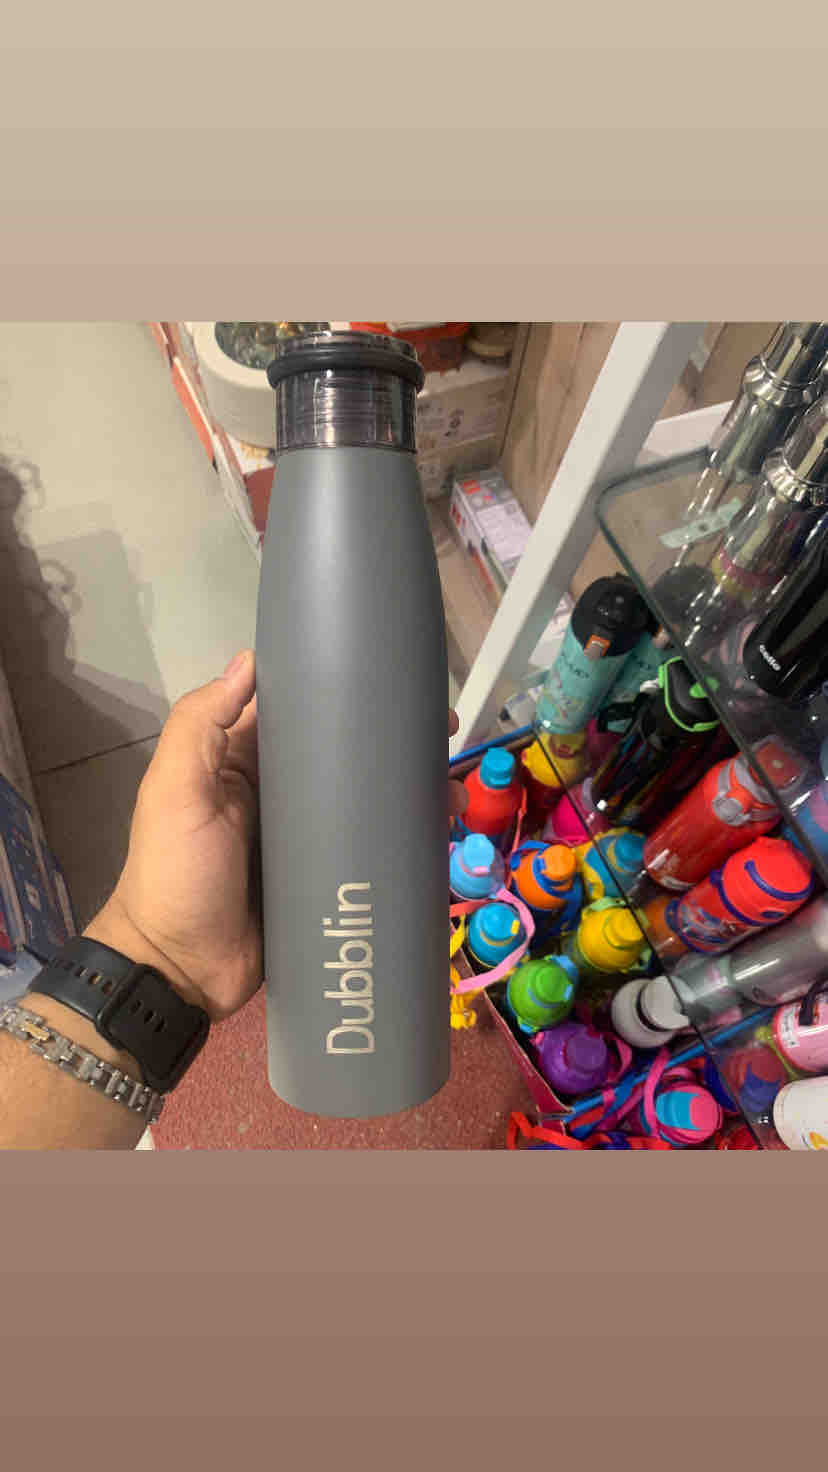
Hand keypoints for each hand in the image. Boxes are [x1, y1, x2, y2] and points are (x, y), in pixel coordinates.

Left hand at [88, 652, 468, 1021]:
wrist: (179, 973)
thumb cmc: (175, 873)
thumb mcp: (175, 792)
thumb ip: (200, 726)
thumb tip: (249, 660)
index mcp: (242, 763)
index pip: (300, 713)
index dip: (346, 692)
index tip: (395, 680)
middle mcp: (280, 795)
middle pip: (348, 757)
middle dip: (397, 744)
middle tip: (446, 739)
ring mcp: (307, 842)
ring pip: (369, 805)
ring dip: (412, 794)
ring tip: (452, 796)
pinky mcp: (327, 884)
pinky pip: (372, 856)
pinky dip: (406, 845)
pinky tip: (440, 840)